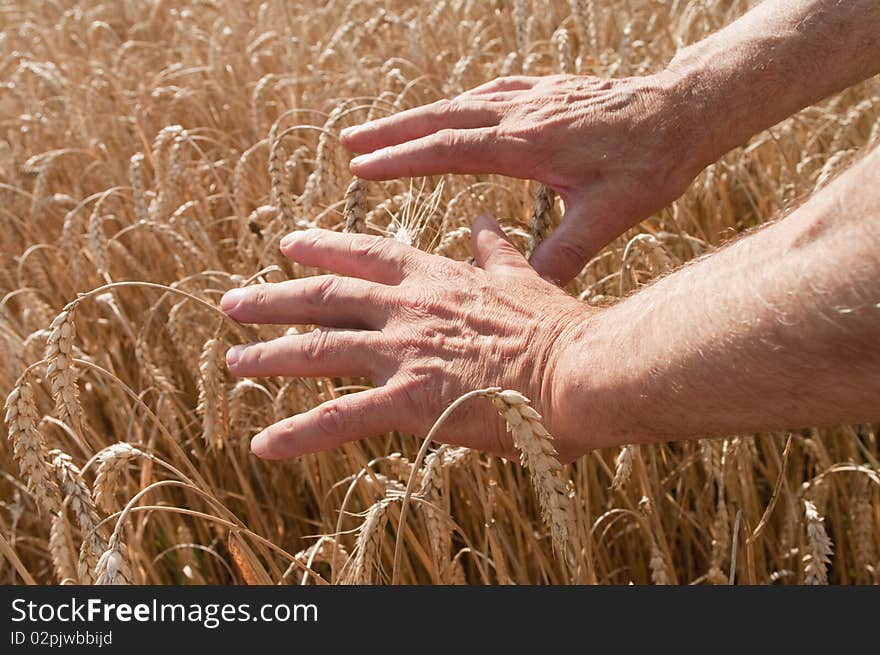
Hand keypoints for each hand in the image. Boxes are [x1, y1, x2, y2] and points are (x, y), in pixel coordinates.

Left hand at [220, 215, 591, 461]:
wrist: (582, 370)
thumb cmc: (559, 330)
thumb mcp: (524, 277)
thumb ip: (494, 249)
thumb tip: (483, 217)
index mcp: (436, 278)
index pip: (366, 255)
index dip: (323, 247)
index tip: (286, 242)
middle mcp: (408, 309)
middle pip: (325, 297)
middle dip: (273, 298)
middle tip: (231, 302)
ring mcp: (403, 352)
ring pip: (318, 351)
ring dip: (269, 355)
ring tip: (232, 361)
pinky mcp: (409, 400)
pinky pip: (339, 420)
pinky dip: (298, 434)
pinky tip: (262, 445)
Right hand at [340, 73, 707, 283]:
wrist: (687, 110)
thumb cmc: (650, 165)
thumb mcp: (609, 216)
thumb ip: (564, 254)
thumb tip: (526, 296)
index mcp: (530, 145)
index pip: (451, 151)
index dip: (402, 159)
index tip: (361, 168)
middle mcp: (523, 114)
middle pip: (442, 119)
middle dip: (391, 131)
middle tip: (347, 143)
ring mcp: (533, 97)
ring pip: (459, 103)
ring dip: (415, 116)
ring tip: (377, 129)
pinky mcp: (546, 91)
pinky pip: (487, 94)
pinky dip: (454, 105)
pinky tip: (446, 112)